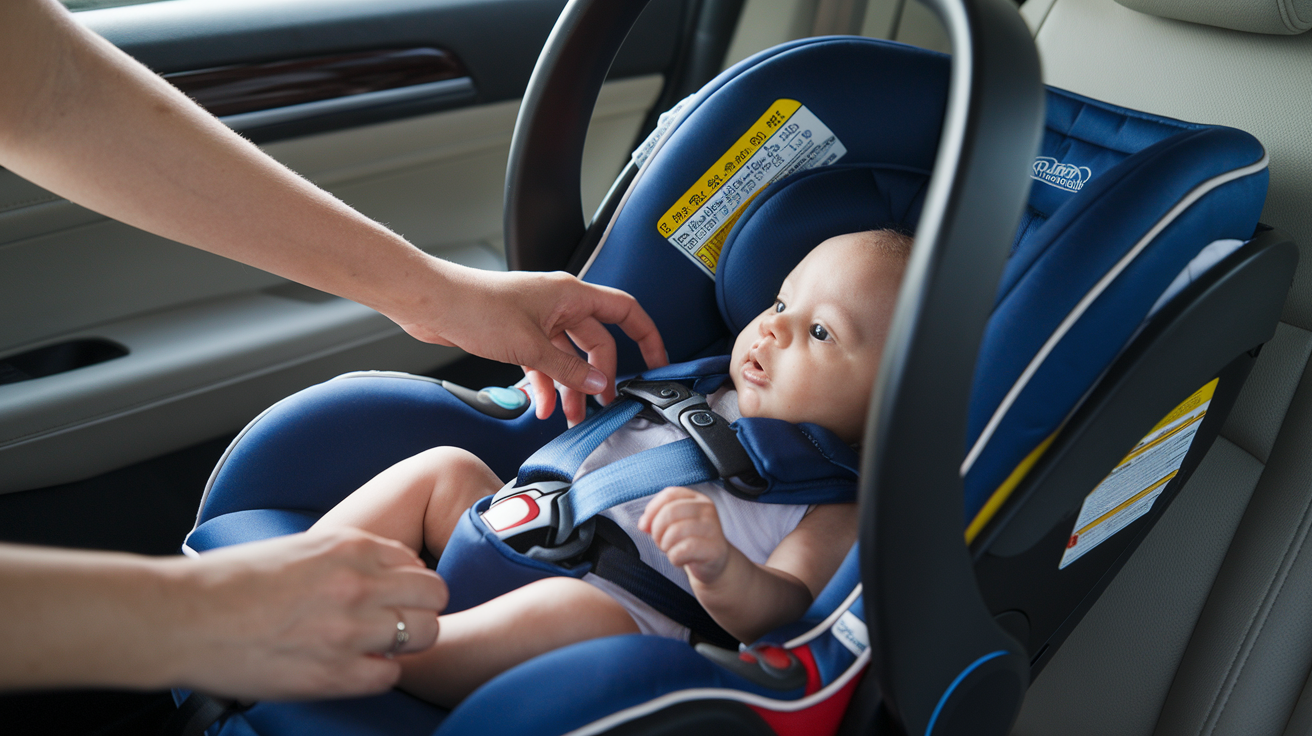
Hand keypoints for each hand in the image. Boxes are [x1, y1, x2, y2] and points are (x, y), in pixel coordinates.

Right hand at [176, 528, 446, 699]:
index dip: (406, 581)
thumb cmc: (228, 582)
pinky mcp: (334, 673)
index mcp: (348, 546)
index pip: (415, 560)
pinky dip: (379, 673)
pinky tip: (356, 668)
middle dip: (422, 607)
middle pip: (435, 594)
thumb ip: (343, 558)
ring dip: (407, 641)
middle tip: (399, 620)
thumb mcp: (297, 548)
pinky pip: (390, 674)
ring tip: (380, 646)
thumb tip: (377, 574)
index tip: (392, 594)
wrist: (182, 618)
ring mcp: (350, 630)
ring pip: (425, 633)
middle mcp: (357, 584)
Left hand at [390, 264, 666, 424]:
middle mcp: (559, 304)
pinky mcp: (519, 333)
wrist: (431, 303)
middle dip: (600, 376)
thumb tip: (600, 386)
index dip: (647, 336)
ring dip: (571, 387)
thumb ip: (569, 369)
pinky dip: (546, 383)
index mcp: (571, 295)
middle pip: (596, 342)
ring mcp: (539, 319)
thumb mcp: (531, 346)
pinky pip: (545, 361)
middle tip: (604, 405)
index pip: (625, 312)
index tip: (659, 362)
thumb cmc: (475, 307)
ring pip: (569, 357)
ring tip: (572, 416)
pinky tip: (542, 405)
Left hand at [639, 487, 730, 584]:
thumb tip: (644, 524)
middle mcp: (707, 509)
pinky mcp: (714, 549)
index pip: (670, 494)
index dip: (652, 510)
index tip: (644, 526)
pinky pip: (683, 551)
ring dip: (665, 545)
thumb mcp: (674, 524)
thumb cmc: (690, 541)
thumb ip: (657, 519)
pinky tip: (680, 560)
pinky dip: (674, 558)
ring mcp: (713, 528)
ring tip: (671, 550)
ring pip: (675, 532)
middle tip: (660, 542)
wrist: (715, 563)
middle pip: (670, 512)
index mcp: (697, 499)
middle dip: (657, 530)